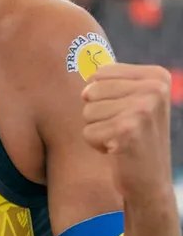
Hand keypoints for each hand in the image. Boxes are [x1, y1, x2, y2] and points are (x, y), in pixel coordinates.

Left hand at [81, 63, 172, 200]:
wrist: (150, 182)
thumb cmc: (132, 136)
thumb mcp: (128, 99)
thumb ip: (108, 77)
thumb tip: (77, 53)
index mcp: (157, 76)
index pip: (98, 74)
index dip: (100, 97)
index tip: (124, 113)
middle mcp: (155, 89)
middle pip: (90, 92)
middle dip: (98, 114)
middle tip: (122, 129)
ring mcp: (144, 109)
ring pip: (87, 111)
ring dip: (98, 129)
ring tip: (120, 139)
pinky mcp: (129, 130)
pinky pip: (88, 131)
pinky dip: (97, 144)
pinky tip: (118, 150)